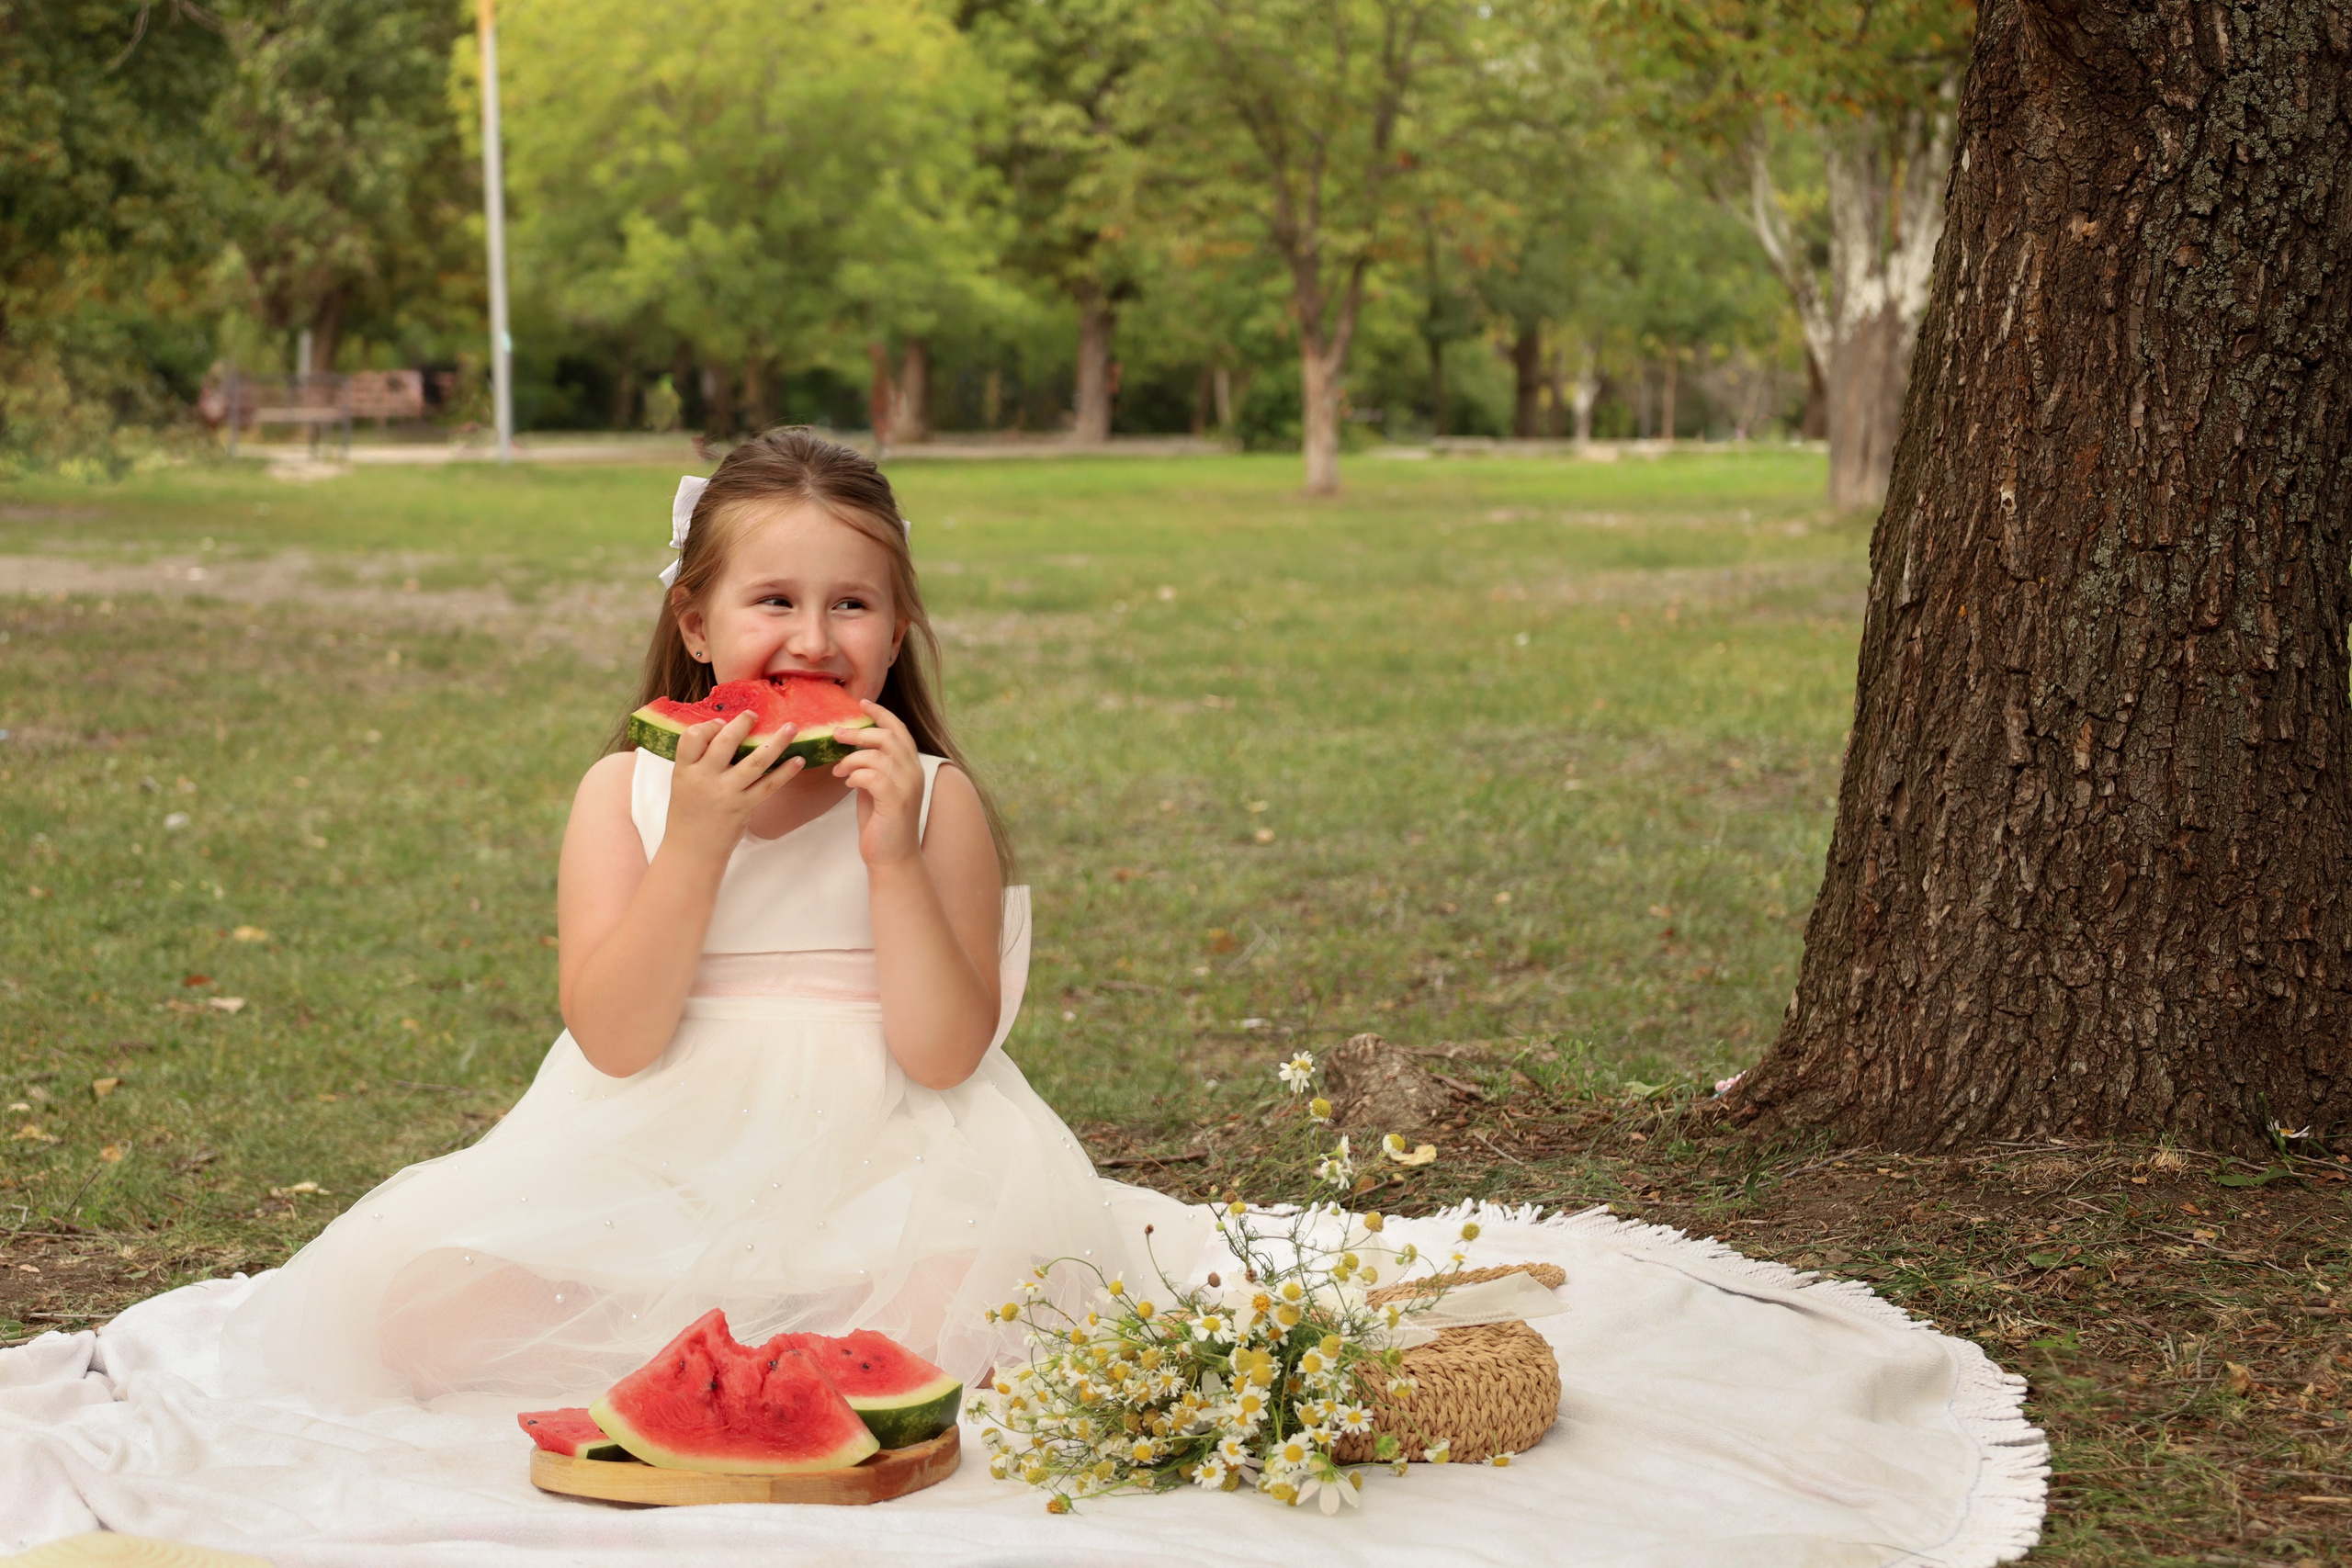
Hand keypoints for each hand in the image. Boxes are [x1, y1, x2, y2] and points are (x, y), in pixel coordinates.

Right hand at [663, 711, 802, 857]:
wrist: (693, 849)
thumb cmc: (689, 812)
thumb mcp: (684, 782)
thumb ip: (700, 760)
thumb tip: (726, 730)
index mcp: (685, 770)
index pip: (692, 737)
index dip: (709, 726)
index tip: (721, 723)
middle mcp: (704, 778)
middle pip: (725, 742)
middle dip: (743, 724)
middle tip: (754, 714)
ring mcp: (726, 793)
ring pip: (755, 761)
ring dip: (776, 742)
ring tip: (791, 727)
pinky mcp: (744, 807)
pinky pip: (769, 785)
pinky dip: (786, 772)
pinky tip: (798, 760)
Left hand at [832, 701, 924, 866]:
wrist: (892, 857)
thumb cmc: (882, 822)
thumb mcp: (878, 787)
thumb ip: (873, 767)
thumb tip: (853, 748)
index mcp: (912, 766)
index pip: (900, 730)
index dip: (881, 714)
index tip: (862, 703)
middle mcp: (914, 772)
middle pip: (887, 737)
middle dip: (858, 733)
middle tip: (835, 734)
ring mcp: (907, 786)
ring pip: (876, 755)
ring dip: (851, 759)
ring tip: (838, 771)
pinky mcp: (896, 800)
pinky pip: (871, 775)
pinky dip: (855, 776)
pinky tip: (847, 784)